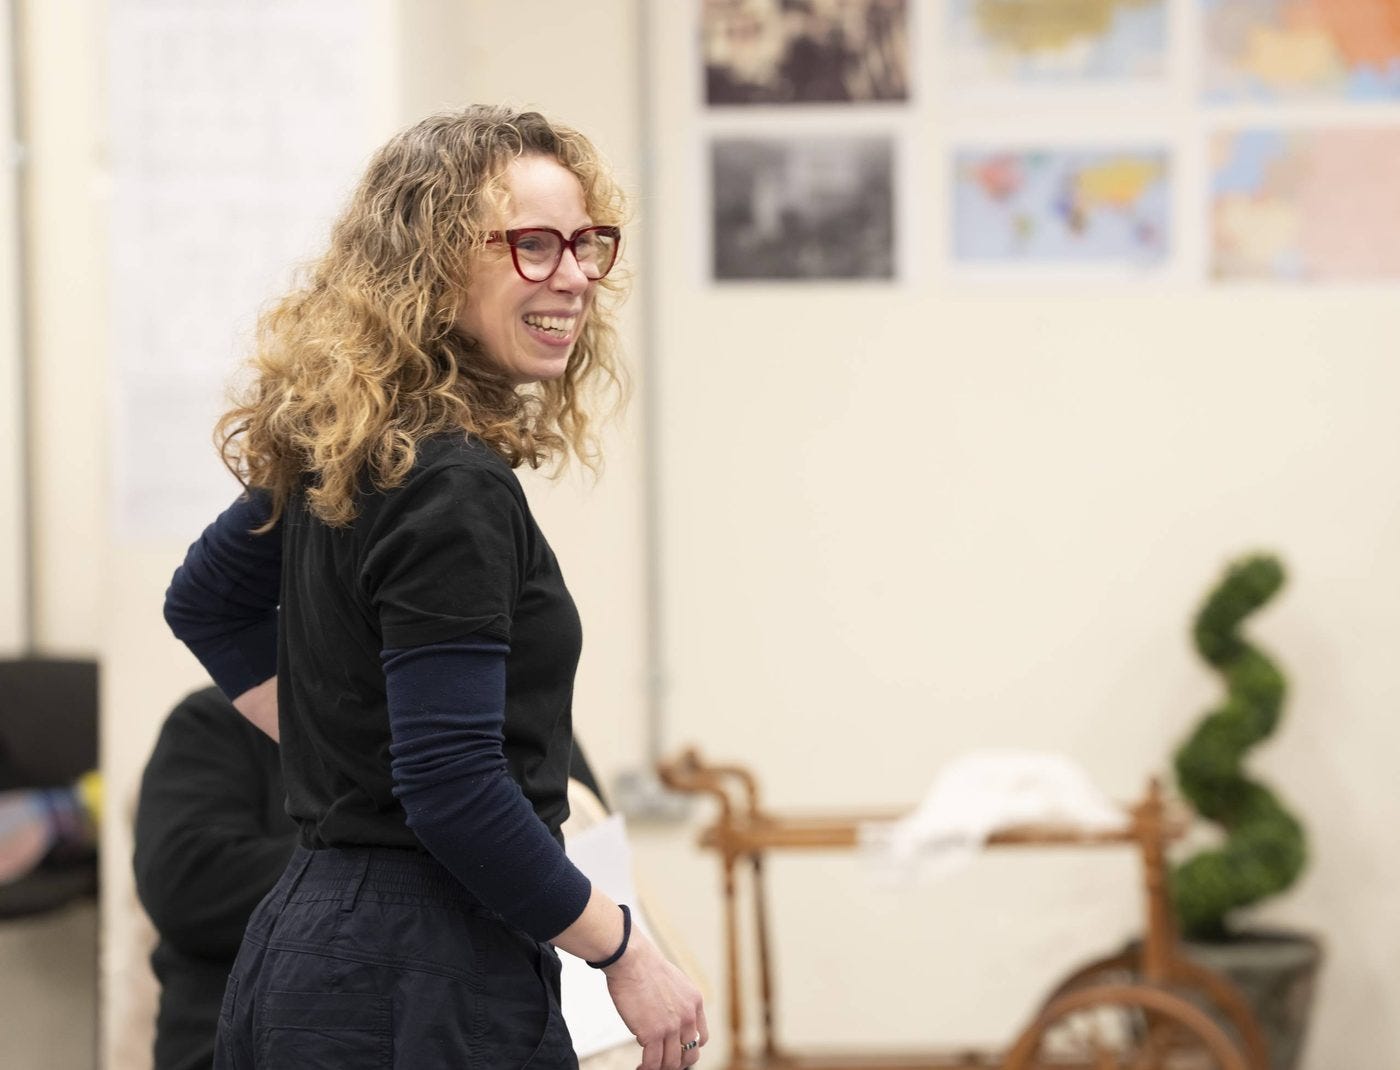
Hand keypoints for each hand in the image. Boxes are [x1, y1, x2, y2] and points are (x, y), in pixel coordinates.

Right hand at [603, 928, 707, 1069]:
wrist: (632, 959)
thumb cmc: (645, 966)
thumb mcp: (674, 982)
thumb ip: (678, 1001)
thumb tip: (670, 1015)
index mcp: (695, 1003)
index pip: (702, 1038)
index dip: (689, 1049)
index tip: (677, 1051)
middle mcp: (687, 1017)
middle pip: (689, 1055)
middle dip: (676, 1063)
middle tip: (662, 1063)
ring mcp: (671, 1027)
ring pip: (671, 1062)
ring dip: (660, 1068)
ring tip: (647, 1067)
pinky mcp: (652, 1033)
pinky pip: (653, 1062)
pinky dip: (647, 1068)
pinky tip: (640, 1066)